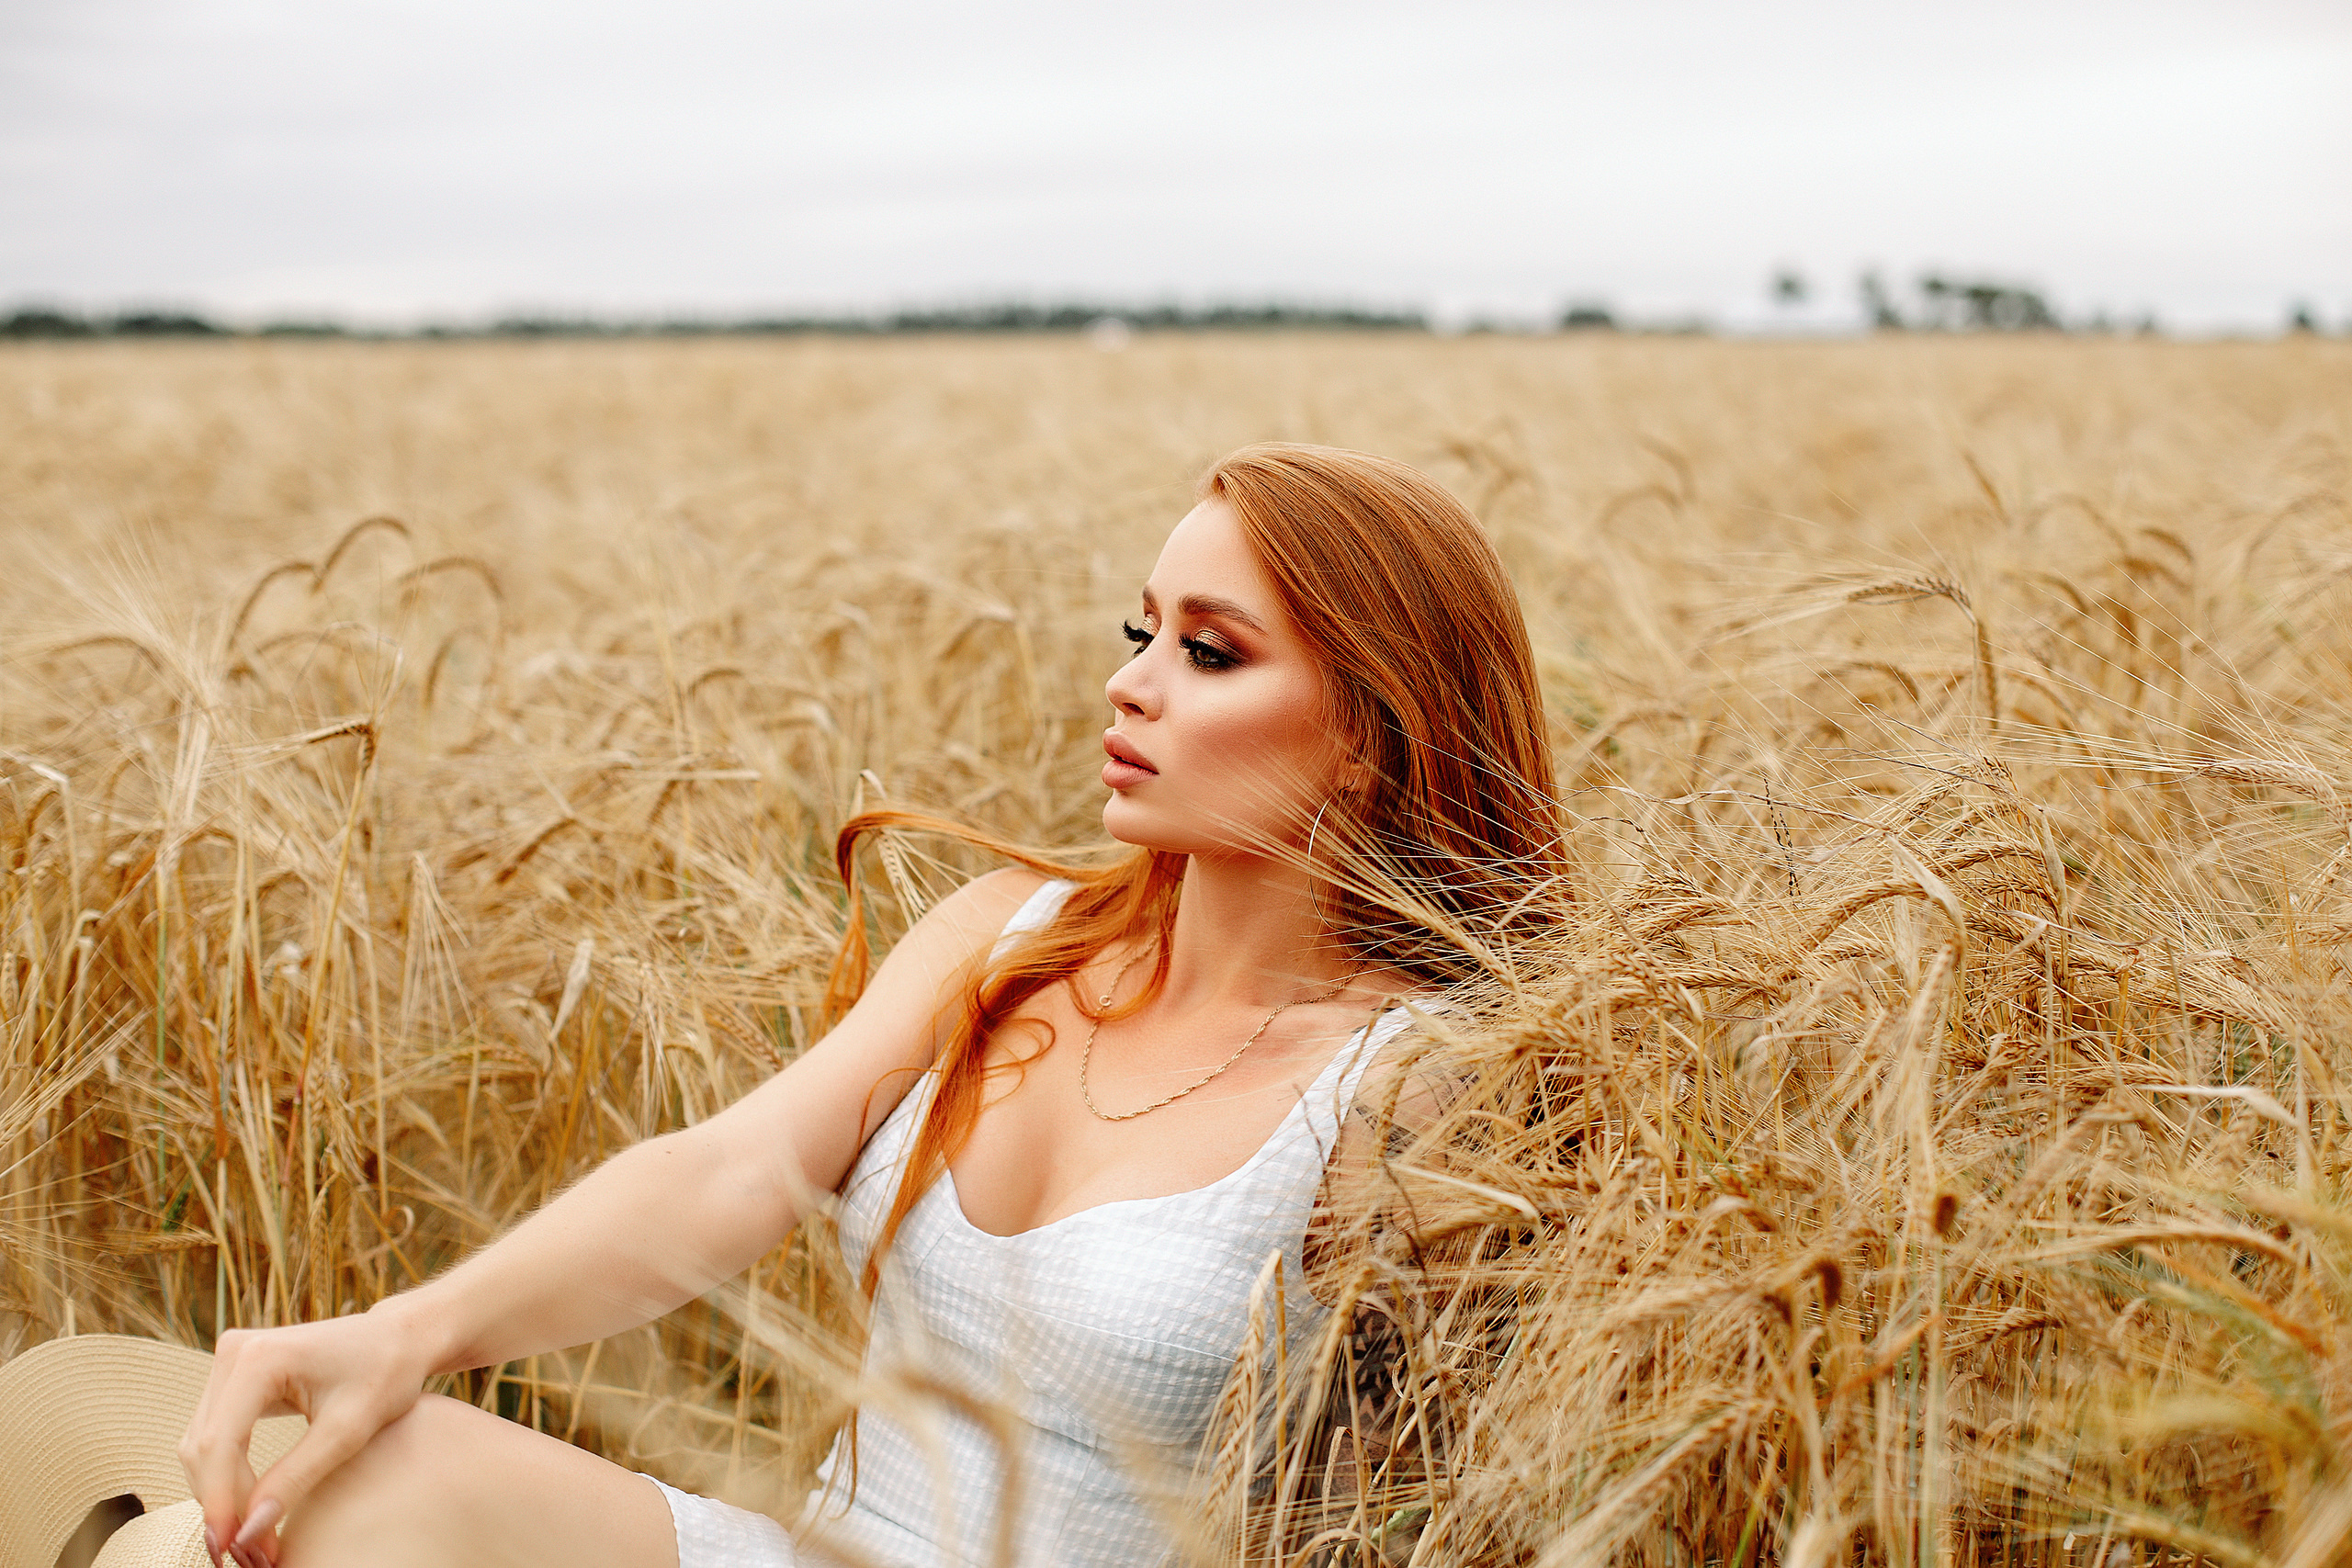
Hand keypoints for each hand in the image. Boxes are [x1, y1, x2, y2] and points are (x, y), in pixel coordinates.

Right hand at [179, 1303, 440, 1565]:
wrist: (399, 1338)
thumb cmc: (385, 1374)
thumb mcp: (348, 1430)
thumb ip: (296, 1477)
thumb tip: (248, 1532)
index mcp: (260, 1357)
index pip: (219, 1444)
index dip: (222, 1503)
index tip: (233, 1550)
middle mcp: (234, 1352)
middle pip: (204, 1449)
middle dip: (223, 1506)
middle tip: (252, 1557)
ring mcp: (230, 1362)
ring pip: (202, 1448)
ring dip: (222, 1497)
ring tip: (254, 1543)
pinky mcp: (234, 1378)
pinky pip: (216, 1437)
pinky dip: (229, 1478)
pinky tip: (251, 1512)